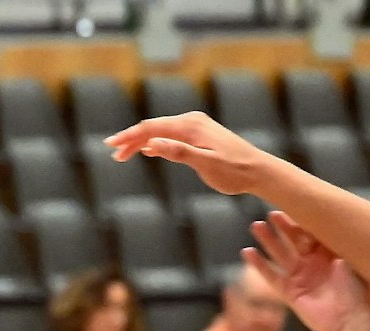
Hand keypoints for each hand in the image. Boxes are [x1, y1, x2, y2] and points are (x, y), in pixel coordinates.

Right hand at [104, 113, 278, 197]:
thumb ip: (179, 152)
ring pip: (161, 132)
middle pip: (153, 128)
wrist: (258, 170)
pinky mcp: (199, 136)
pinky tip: (148, 151)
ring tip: (123, 155)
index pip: (152, 128)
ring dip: (142, 143)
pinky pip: (171, 136)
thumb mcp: (205, 164)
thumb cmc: (234, 171)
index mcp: (191, 126)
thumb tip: (153, 144)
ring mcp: (196, 128)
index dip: (129, 136)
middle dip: (131, 140)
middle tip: (114, 154)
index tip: (111, 145)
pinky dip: (157, 144)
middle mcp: (192, 122)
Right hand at [245, 213, 369, 330]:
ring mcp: (301, 278)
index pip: (312, 231)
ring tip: (256, 226)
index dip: (301, 220)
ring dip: (268, 240)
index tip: (291, 205)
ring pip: (280, 255)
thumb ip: (336, 242)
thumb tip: (327, 221)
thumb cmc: (358, 292)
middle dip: (282, 227)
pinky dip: (259, 265)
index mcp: (329, 253)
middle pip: (293, 240)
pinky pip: (271, 276)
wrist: (352, 322)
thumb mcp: (351, 260)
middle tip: (271, 213)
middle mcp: (314, 263)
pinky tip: (248, 253)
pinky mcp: (290, 293)